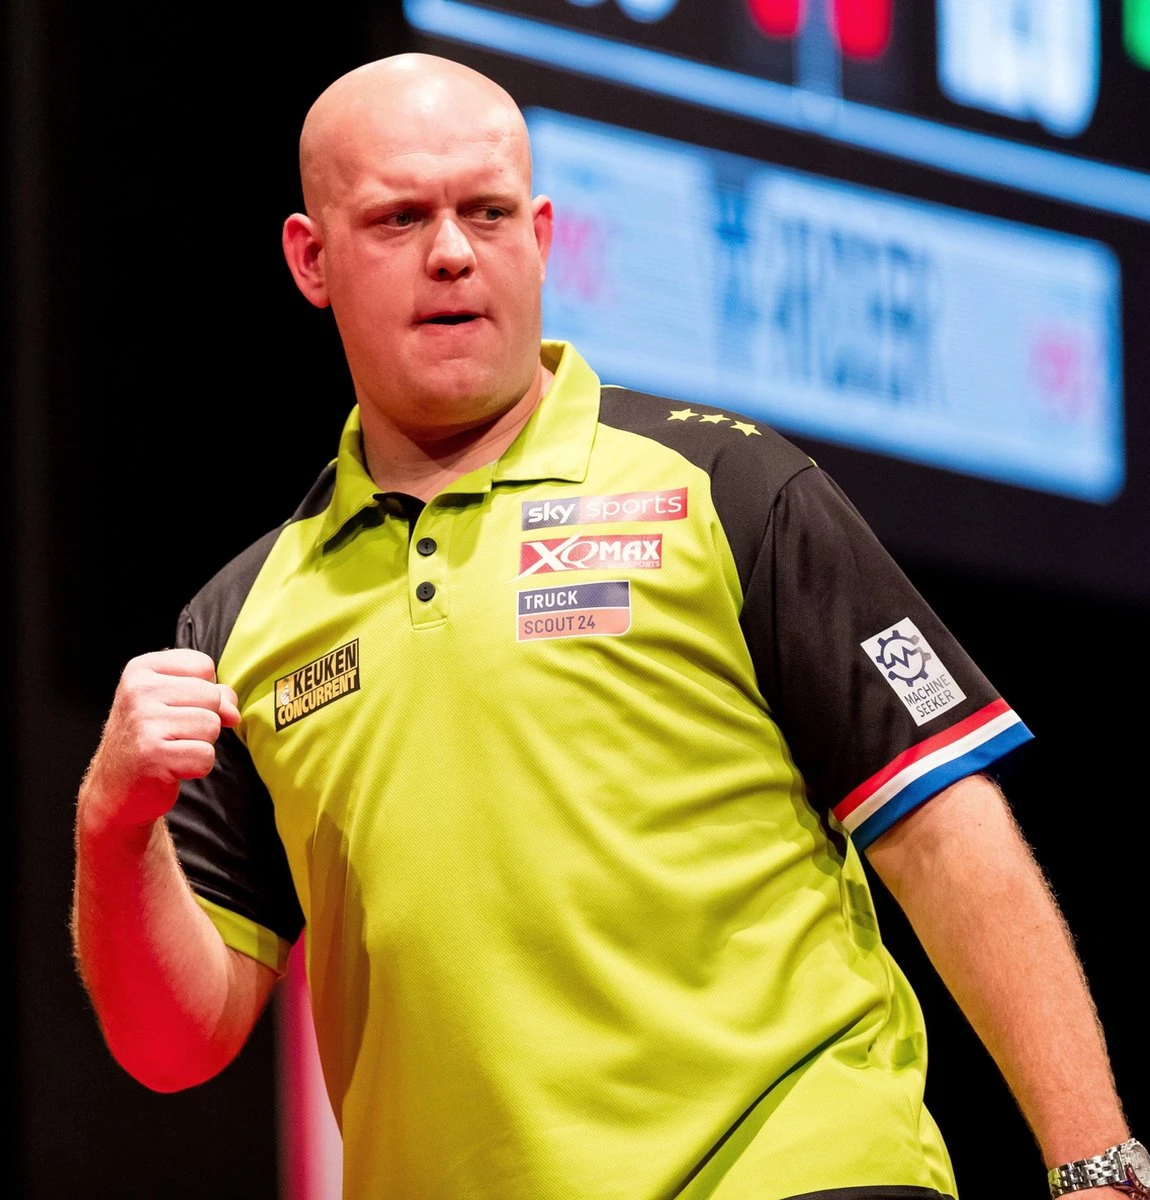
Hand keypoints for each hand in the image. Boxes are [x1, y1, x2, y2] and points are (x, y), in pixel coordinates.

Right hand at [79, 648, 240, 831]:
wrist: (115, 786)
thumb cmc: (150, 738)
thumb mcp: (174, 702)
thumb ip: (212, 693)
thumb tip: (233, 713)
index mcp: (141, 669)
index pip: (203, 665)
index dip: (203, 690)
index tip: (176, 708)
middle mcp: (138, 691)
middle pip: (212, 696)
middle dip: (204, 720)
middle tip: (173, 734)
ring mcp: (143, 722)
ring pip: (212, 725)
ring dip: (200, 743)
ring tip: (172, 749)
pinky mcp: (152, 755)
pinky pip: (206, 756)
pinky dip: (197, 767)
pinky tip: (172, 767)